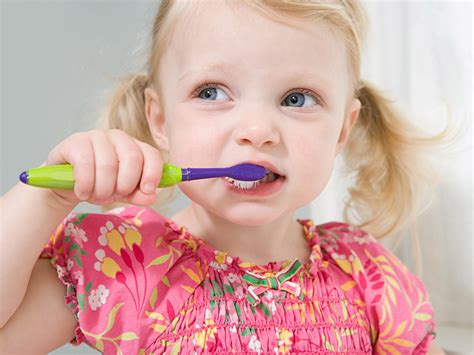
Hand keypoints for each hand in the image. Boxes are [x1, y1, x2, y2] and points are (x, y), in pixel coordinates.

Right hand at [44, 129, 162, 206]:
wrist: (67, 184)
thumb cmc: (99, 184)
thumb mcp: (122, 193)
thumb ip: (138, 195)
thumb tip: (151, 196)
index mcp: (135, 147)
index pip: (152, 155)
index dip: (153, 174)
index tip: (147, 190)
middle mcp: (118, 137)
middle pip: (132, 159)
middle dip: (124, 185)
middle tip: (112, 196)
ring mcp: (96, 136)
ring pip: (108, 165)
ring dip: (102, 189)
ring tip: (95, 196)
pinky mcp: (75, 141)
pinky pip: (85, 164)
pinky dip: (85, 185)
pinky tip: (82, 192)